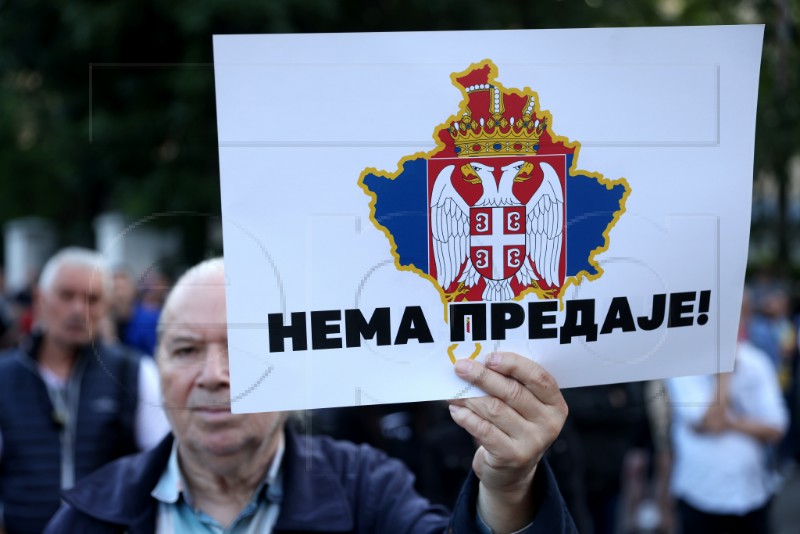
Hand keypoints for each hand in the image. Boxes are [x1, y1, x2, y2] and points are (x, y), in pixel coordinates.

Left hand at [448, 352, 567, 532]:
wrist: (511, 471)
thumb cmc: (513, 427)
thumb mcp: (522, 407)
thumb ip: (509, 385)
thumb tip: (476, 363)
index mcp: (555, 404)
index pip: (538, 377)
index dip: (513, 364)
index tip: (489, 357)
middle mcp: (548, 423)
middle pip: (513, 392)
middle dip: (483, 376)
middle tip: (461, 367)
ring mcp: (532, 442)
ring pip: (495, 409)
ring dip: (470, 397)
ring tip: (453, 390)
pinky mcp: (512, 457)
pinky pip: (484, 430)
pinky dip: (466, 417)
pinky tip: (456, 410)